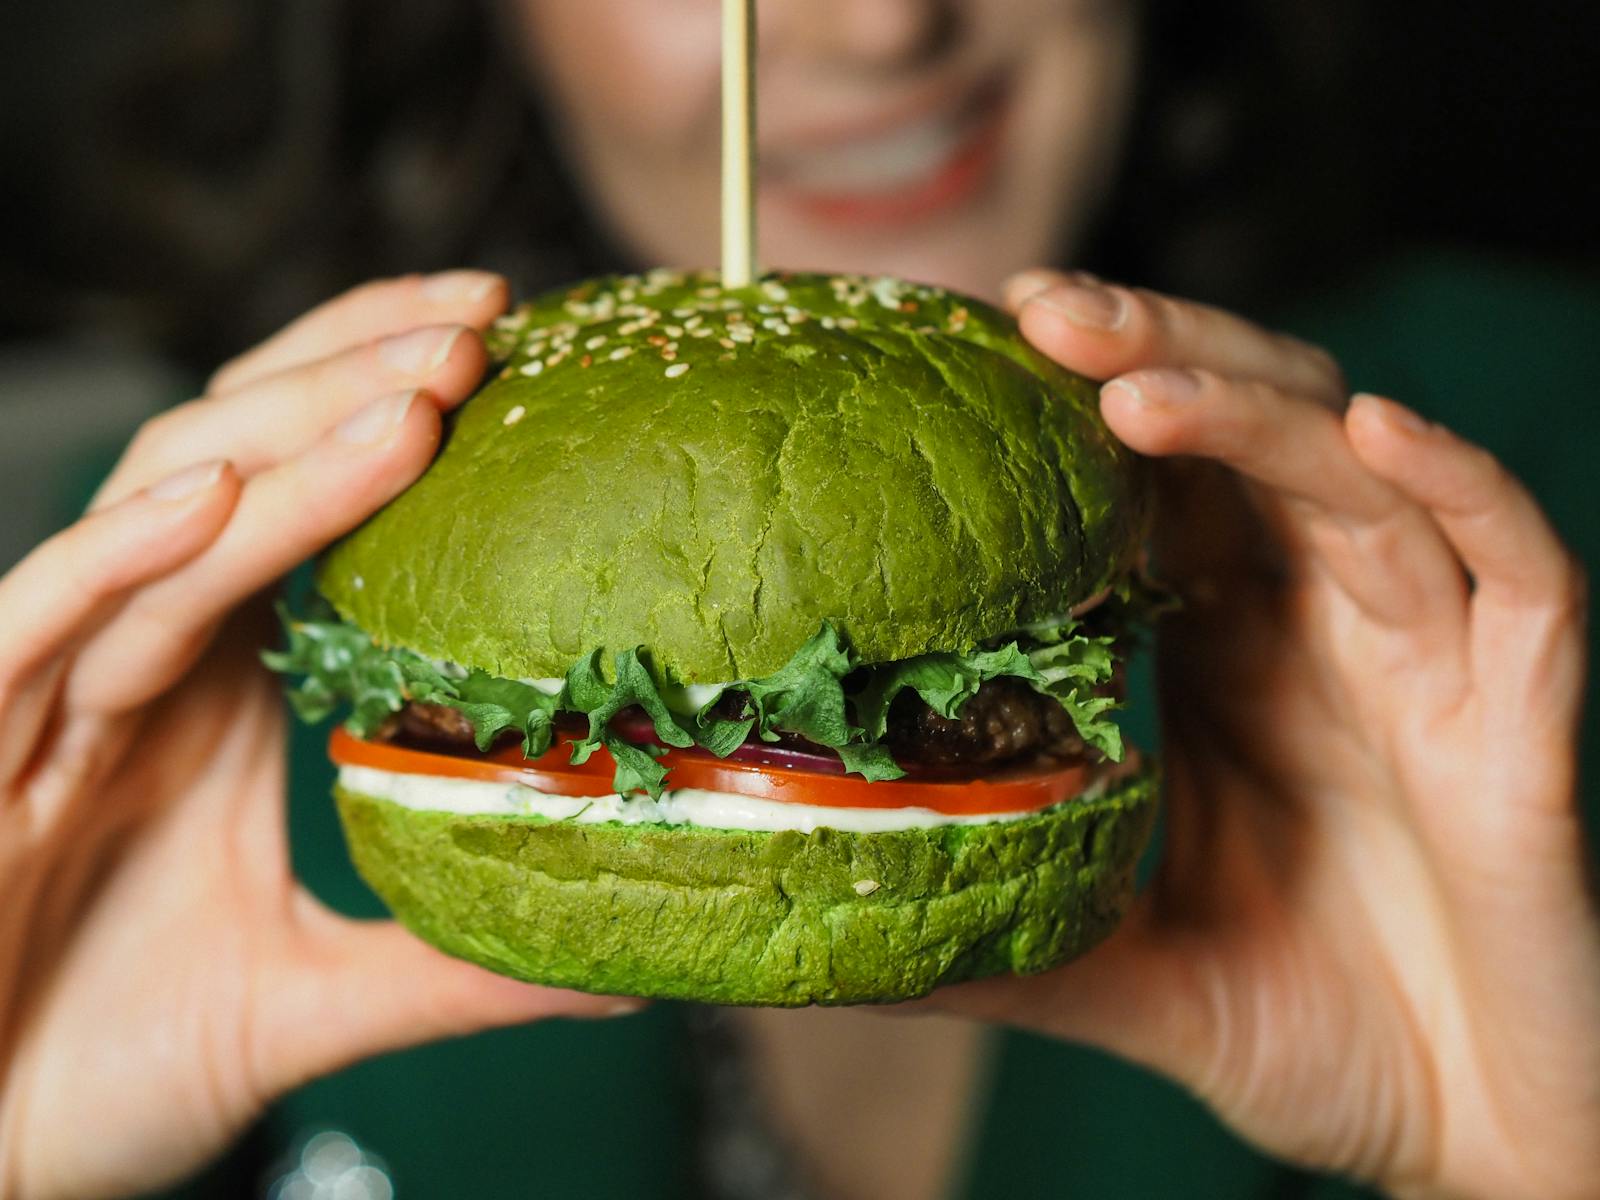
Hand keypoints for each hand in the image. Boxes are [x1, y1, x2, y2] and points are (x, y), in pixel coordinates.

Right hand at [0, 272, 629, 1199]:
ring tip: (415, 392)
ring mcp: (42, 695)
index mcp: (201, 689)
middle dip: (353, 380)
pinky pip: (28, 629)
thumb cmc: (100, 1068)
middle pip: (236, 466)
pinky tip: (210, 505)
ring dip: (282, 450)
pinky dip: (110, 560)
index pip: (297, 502)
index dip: (386, 409)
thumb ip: (450, 964)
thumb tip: (631, 967)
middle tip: (486, 326)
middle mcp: (128, 663)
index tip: (511, 349)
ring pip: (155, 527)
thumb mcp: (305, 1003)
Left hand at [940, 270, 1599, 1199]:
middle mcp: (1325, 624)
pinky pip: (1517, 567)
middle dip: (1154, 355)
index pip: (1155, 483)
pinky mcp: (1524, 709)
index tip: (969, 351)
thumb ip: (996, 924)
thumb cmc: (1297, 1025)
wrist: (1459, 1130)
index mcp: (1230, 653)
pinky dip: (1458, 486)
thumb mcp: (1115, 960)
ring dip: (1255, 409)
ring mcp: (1428, 655)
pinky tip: (1374, 433)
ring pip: (1359, 474)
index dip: (1074, 406)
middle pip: (1252, 432)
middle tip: (1039, 313)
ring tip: (1136, 385)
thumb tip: (821, 935)